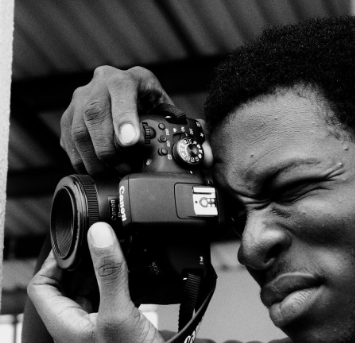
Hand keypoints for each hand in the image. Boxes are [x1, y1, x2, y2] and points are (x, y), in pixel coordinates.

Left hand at [27, 222, 181, 342]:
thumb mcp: (118, 313)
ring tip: (119, 260)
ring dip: (101, 276)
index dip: (54, 262)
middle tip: (102, 248)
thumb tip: (99, 234)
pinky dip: (116, 290)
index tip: (77, 244)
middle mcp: (75, 328)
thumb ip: (109, 272)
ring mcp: (94, 333)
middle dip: (81, 265)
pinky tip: (135, 284)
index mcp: (63, 323)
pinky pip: (108, 306)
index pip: (41, 285)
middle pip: (65, 288)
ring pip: (88, 296)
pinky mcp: (114, 336)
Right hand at [60, 65, 211, 176]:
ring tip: (113, 173)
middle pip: (95, 116)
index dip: (124, 118)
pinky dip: (82, 160)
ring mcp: (79, 99)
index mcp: (128, 78)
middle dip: (110, 149)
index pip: (122, 91)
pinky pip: (69, 142)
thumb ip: (186, 131)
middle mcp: (100, 83)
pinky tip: (96, 169)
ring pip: (79, 131)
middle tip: (125, 169)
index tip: (131, 142)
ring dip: (96, 159)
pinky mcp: (67, 117)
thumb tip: (209, 158)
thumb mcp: (167, 111)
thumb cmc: (149, 107)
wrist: (123, 95)